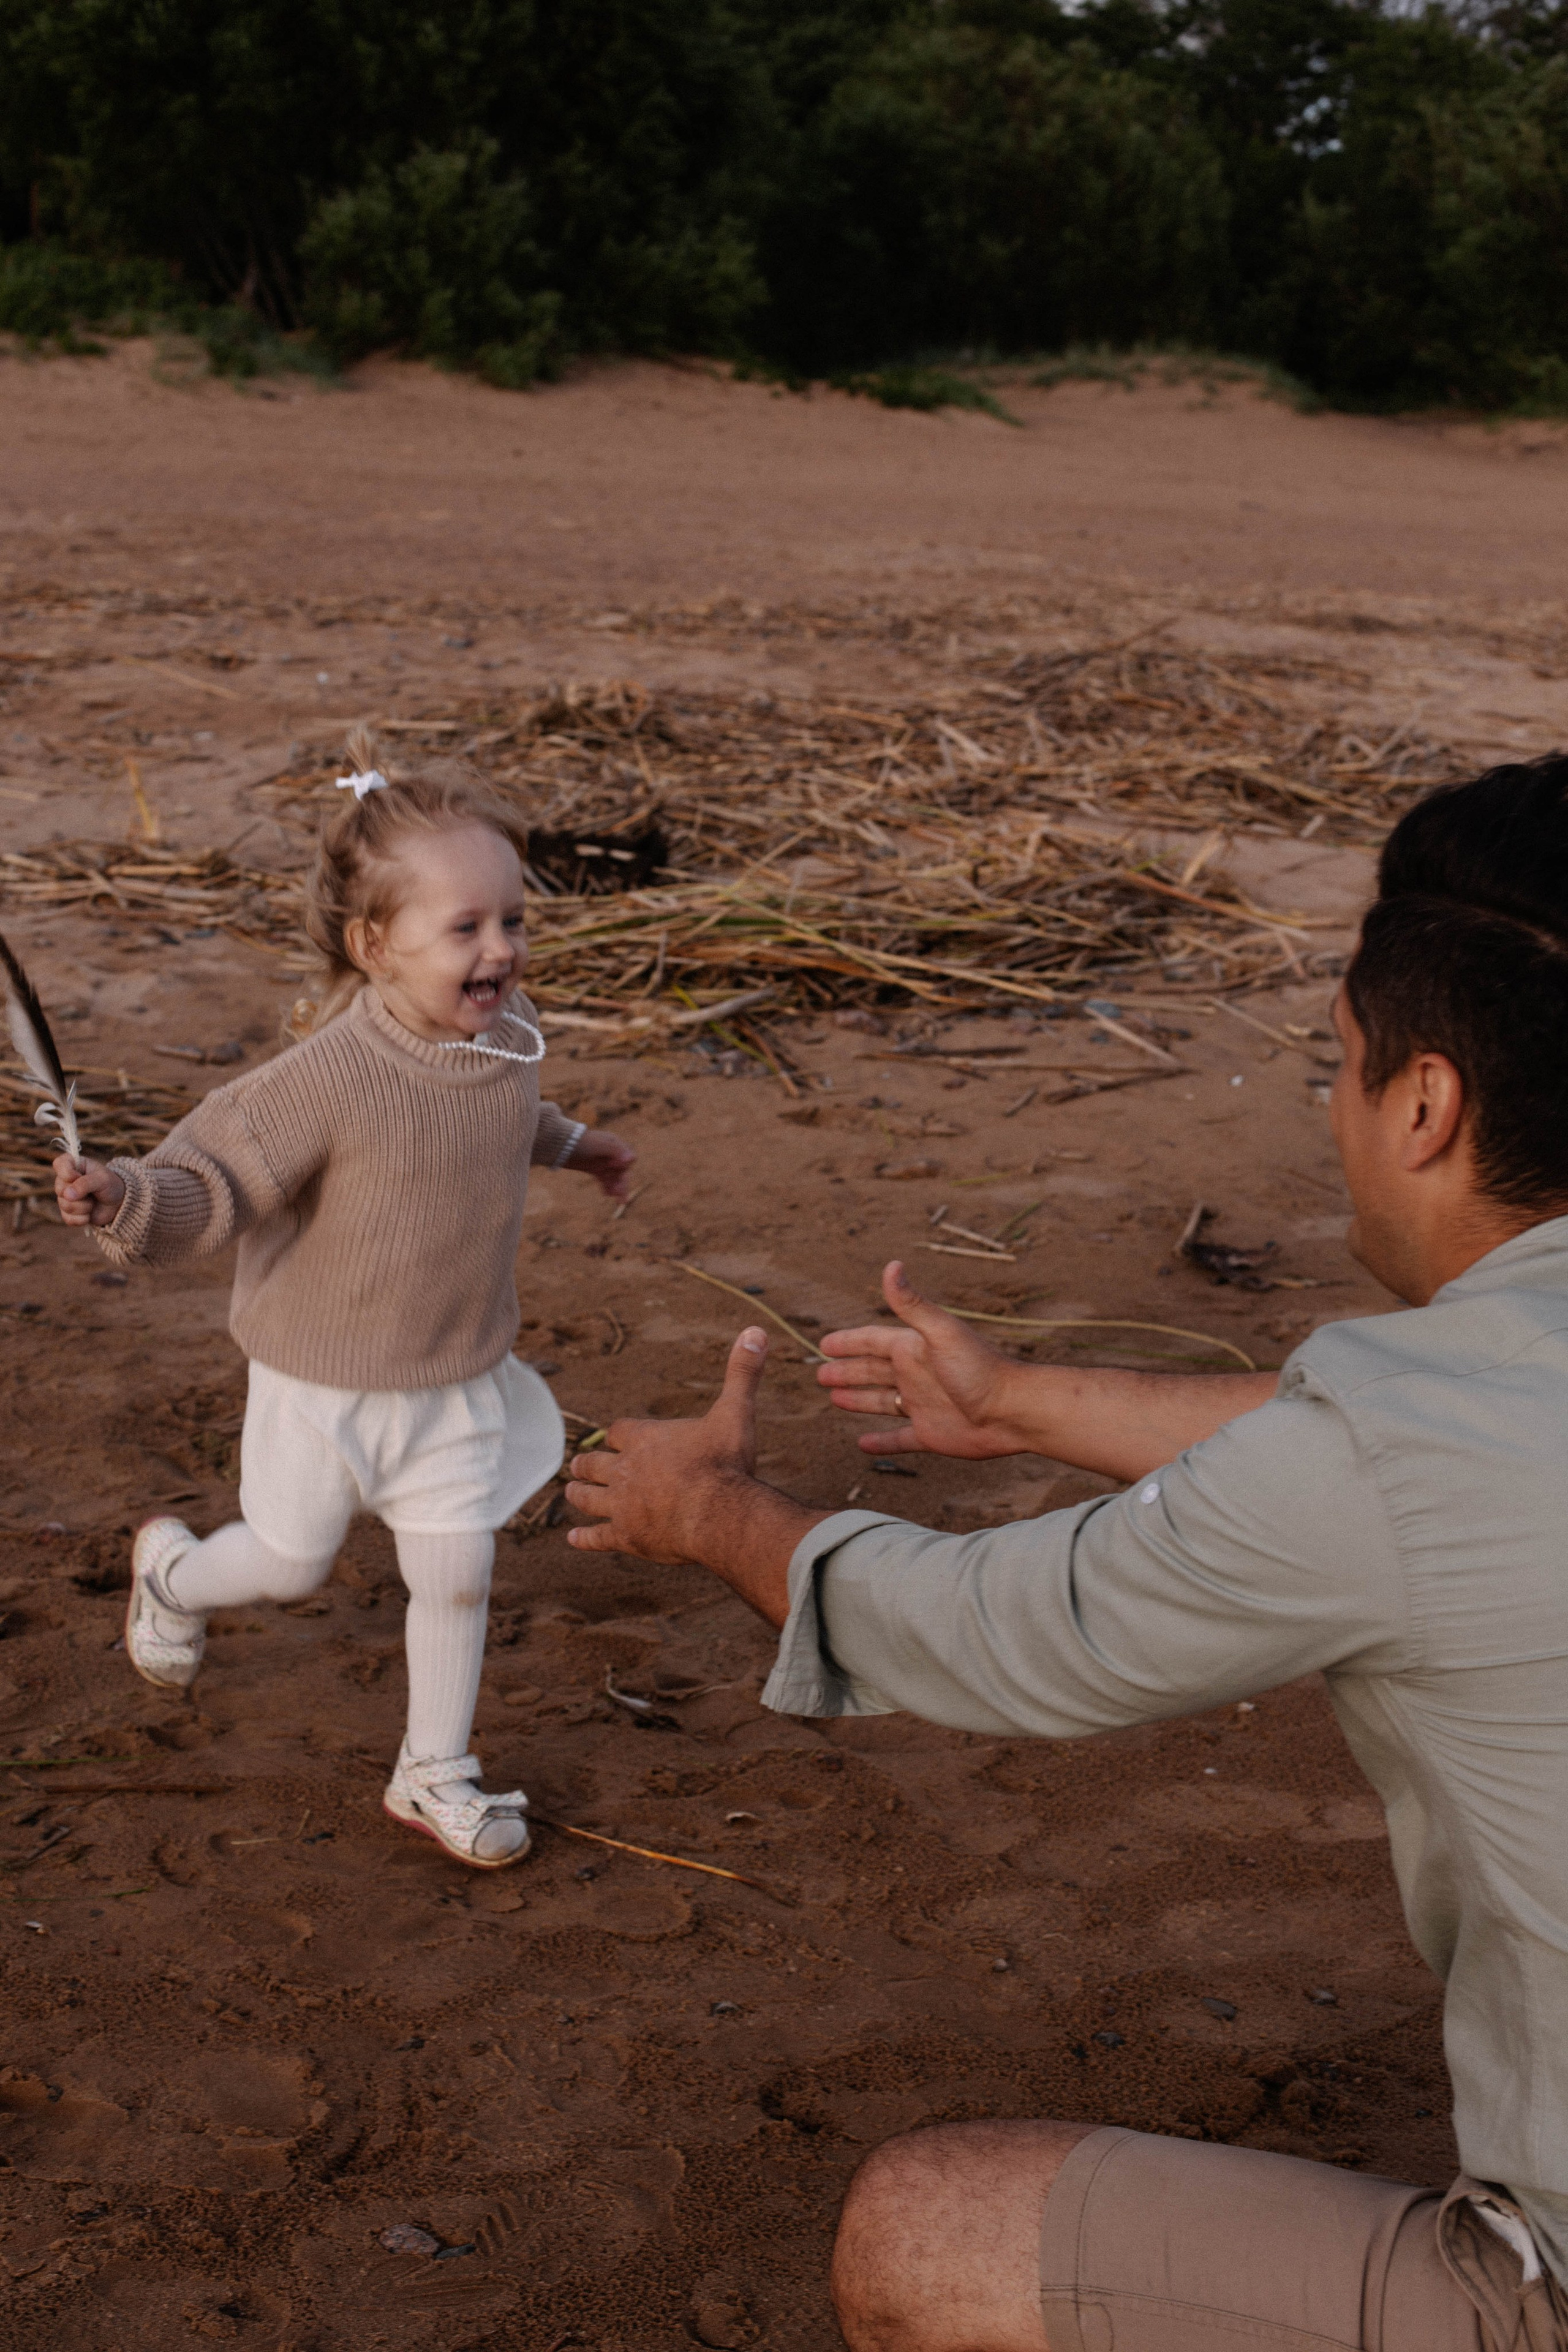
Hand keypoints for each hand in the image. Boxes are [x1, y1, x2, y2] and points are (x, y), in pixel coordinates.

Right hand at [53, 1154, 125, 1229]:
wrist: (117, 1203)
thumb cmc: (110, 1185)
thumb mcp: (102, 1179)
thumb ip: (85, 1184)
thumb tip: (67, 1195)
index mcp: (73, 1165)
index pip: (59, 1164)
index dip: (67, 1173)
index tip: (78, 1176)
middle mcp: (65, 1181)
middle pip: (60, 1189)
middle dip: (81, 1194)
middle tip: (94, 1192)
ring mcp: (65, 1197)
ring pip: (65, 1205)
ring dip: (85, 1207)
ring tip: (93, 1202)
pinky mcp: (68, 1213)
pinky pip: (68, 1219)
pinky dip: (82, 1218)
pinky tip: (89, 1214)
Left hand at [563, 1326, 829, 1620]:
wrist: (720, 1514)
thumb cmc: (726, 1463)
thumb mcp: (736, 1413)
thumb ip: (742, 1373)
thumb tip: (756, 1330)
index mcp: (646, 1439)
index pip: (619, 1431)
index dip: (617, 1434)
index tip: (615, 1436)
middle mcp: (626, 1470)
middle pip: (595, 1463)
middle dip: (588, 1462)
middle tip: (578, 1463)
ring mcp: (622, 1506)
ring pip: (588, 1497)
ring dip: (579, 1492)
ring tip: (572, 1490)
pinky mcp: (626, 1537)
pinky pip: (597, 1537)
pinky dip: (584, 1537)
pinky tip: (574, 1538)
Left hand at [565, 1126, 635, 1199]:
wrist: (560, 1145)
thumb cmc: (581, 1142)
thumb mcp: (599, 1145)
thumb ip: (616, 1151)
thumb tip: (632, 1158)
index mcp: (615, 1144)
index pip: (628, 1158)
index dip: (624, 1166)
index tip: (613, 1166)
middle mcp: (611, 1154)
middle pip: (622, 1171)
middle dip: (623, 1182)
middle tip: (620, 1195)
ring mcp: (603, 1162)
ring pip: (614, 1177)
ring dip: (617, 1187)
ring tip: (617, 1200)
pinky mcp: (594, 1168)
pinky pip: (605, 1180)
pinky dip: (607, 1187)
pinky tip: (607, 1195)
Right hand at [817, 1260, 1032, 1458]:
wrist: (1013, 1411)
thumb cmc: (979, 1369)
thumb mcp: (941, 1332)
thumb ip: (912, 1304)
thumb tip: (892, 1265)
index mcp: (914, 1349)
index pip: (873, 1341)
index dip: (849, 1341)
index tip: (824, 1344)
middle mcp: (915, 1375)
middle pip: (872, 1371)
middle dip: (846, 1371)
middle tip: (820, 1375)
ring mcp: (922, 1405)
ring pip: (881, 1402)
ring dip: (858, 1400)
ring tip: (834, 1399)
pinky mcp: (931, 1435)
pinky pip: (899, 1439)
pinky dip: (880, 1442)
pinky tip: (862, 1444)